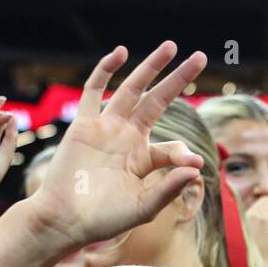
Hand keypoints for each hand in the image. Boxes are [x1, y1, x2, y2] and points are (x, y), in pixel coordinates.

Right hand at [27, 41, 207, 251]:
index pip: (170, 148)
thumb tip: (198, 166)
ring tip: (171, 46)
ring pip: (132, 89)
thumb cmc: (104, 220)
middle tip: (201, 58)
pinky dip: (105, 71)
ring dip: (150, 67)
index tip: (192, 162)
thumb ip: (169, 188)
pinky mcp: (83, 124)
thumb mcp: (143, 207)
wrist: (66, 220)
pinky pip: (93, 91)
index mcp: (143, 160)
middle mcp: (127, 139)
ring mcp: (106, 128)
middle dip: (177, 80)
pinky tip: (121, 53)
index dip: (183, 153)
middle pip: (157, 102)